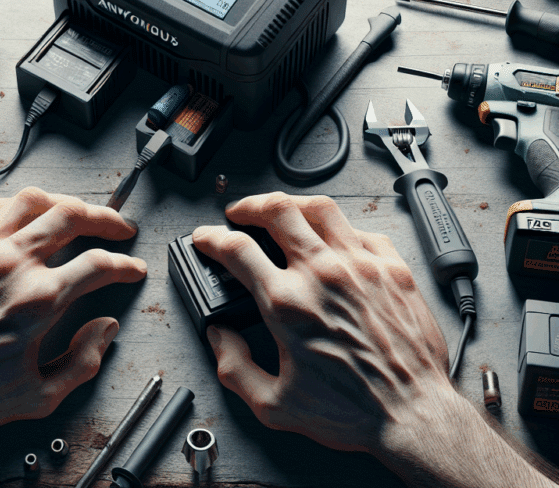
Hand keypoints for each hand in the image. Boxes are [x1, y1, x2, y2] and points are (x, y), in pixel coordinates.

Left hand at [0, 187, 146, 435]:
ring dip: (57, 201)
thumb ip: (83, 362)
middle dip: (104, 218)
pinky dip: (3, 212)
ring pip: (26, 201)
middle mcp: (8, 264)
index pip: (98, 265)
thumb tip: (104, 330)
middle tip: (114, 225)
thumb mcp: (38, 397)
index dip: (124, 264)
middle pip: (70, 216)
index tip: (130, 267)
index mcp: (36, 300)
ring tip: (69, 209)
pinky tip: (10, 222)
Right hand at [192, 193, 453, 453]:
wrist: (414, 417)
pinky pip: (361, 230)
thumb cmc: (355, 412)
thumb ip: (234, 367)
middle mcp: (323, 275)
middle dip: (249, 206)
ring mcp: (360, 266)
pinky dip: (339, 228)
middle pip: (277, 211)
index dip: (212, 238)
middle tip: (240, 213)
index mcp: (288, 303)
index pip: (237, 248)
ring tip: (282, 211)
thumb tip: (220, 337)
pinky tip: (333, 238)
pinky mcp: (392, 269)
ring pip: (320, 208)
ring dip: (292, 204)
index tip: (207, 239)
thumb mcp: (274, 405)